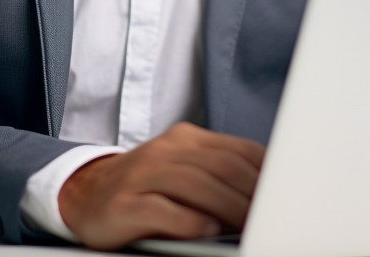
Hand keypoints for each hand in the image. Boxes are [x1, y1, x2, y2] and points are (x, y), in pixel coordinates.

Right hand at [58, 122, 265, 250]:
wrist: (85, 194)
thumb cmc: (146, 187)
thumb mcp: (182, 170)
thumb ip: (217, 174)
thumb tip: (266, 192)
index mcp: (186, 138)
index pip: (237, 149)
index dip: (265, 173)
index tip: (285, 195)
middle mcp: (166, 150)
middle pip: (221, 167)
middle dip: (252, 194)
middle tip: (271, 217)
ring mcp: (143, 175)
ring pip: (195, 185)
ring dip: (228, 208)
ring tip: (248, 226)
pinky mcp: (124, 204)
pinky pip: (162, 209)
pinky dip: (189, 221)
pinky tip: (207, 230)